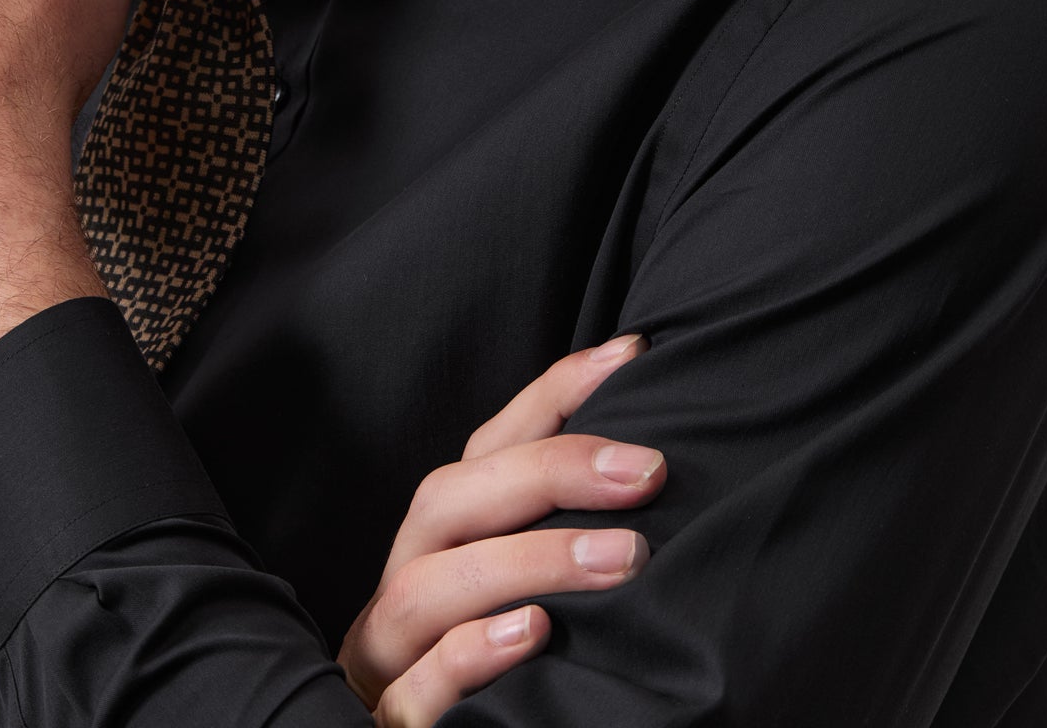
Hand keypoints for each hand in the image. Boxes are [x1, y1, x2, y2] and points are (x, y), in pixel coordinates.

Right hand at [337, 333, 661, 725]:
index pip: (488, 445)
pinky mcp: (394, 720)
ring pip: (426, 588)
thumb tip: (654, 458)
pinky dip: (469, 656)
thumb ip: (566, 524)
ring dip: (526, 563)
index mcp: (440, 534)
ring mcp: (393, 650)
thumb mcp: (527, 579)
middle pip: (447, 499)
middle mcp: (409, 575)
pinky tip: (533, 635)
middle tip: (646, 471)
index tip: (632, 356)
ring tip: (620, 558)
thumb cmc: (491, 653)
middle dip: (546, 474)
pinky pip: (416, 688)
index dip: (555, 394)